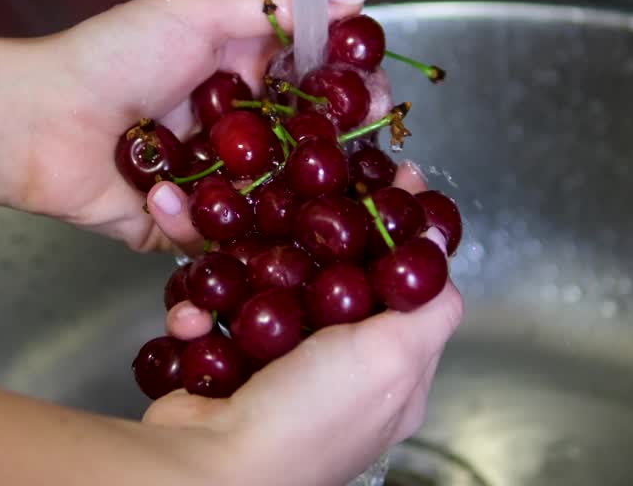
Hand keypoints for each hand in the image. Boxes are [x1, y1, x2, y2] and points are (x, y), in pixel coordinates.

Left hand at [9, 0, 362, 253]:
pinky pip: (213, 234)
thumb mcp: (195, 10)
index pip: (313, 85)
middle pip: (303, 147)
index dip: (348, 91)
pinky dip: (190, 214)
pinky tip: (160, 190)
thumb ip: (275, 3)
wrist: (38, 119)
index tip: (377, 95)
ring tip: (246, 181)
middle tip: (347, 154)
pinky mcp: (181, 225)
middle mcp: (232, 130)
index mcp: (239, 75)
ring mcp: (210, 181)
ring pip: (267, 200)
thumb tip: (353, 1)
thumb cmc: (112, 56)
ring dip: (264, 194)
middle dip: (327, 153)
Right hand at [146, 162, 464, 485]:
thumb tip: (441, 237)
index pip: (406, 285)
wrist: (209, 472)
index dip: (401, 229)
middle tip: (295, 183)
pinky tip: (191, 315)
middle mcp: (334, 368)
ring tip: (222, 235)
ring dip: (237, 262)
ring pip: (263, 285)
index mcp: (389, 372)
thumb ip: (426, 299)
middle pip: (332, 274)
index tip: (391, 177)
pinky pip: (213, 317)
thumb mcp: (393, 356)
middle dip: (309, 230)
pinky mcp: (222, 365)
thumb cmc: (309, 419)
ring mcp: (275, 366)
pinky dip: (197, 312)